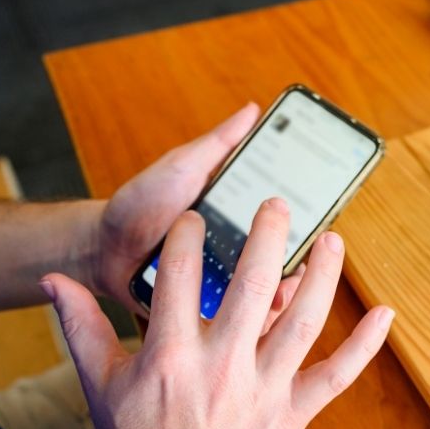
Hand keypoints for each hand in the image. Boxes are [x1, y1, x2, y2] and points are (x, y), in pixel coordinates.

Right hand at [42, 201, 394, 428]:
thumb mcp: (100, 387)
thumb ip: (81, 329)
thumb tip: (54, 282)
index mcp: (170, 357)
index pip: (177, 277)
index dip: (185, 237)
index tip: (193, 217)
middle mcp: (221, 367)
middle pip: (249, 286)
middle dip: (265, 237)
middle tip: (277, 203)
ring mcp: (263, 390)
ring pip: (301, 322)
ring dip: (321, 277)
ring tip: (332, 239)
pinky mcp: (293, 413)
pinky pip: (337, 376)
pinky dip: (364, 345)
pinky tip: (385, 313)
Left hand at [85, 103, 301, 326]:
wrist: (102, 249)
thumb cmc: (141, 202)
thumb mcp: (182, 168)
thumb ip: (218, 144)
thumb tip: (253, 109)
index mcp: (236, 215)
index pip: (282, 216)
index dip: (306, 214)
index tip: (327, 206)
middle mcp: (237, 249)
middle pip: (282, 254)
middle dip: (303, 255)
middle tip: (316, 248)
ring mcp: (225, 282)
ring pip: (267, 290)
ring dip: (286, 288)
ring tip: (292, 282)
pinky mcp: (209, 311)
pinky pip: (238, 319)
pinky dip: (256, 318)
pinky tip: (267, 311)